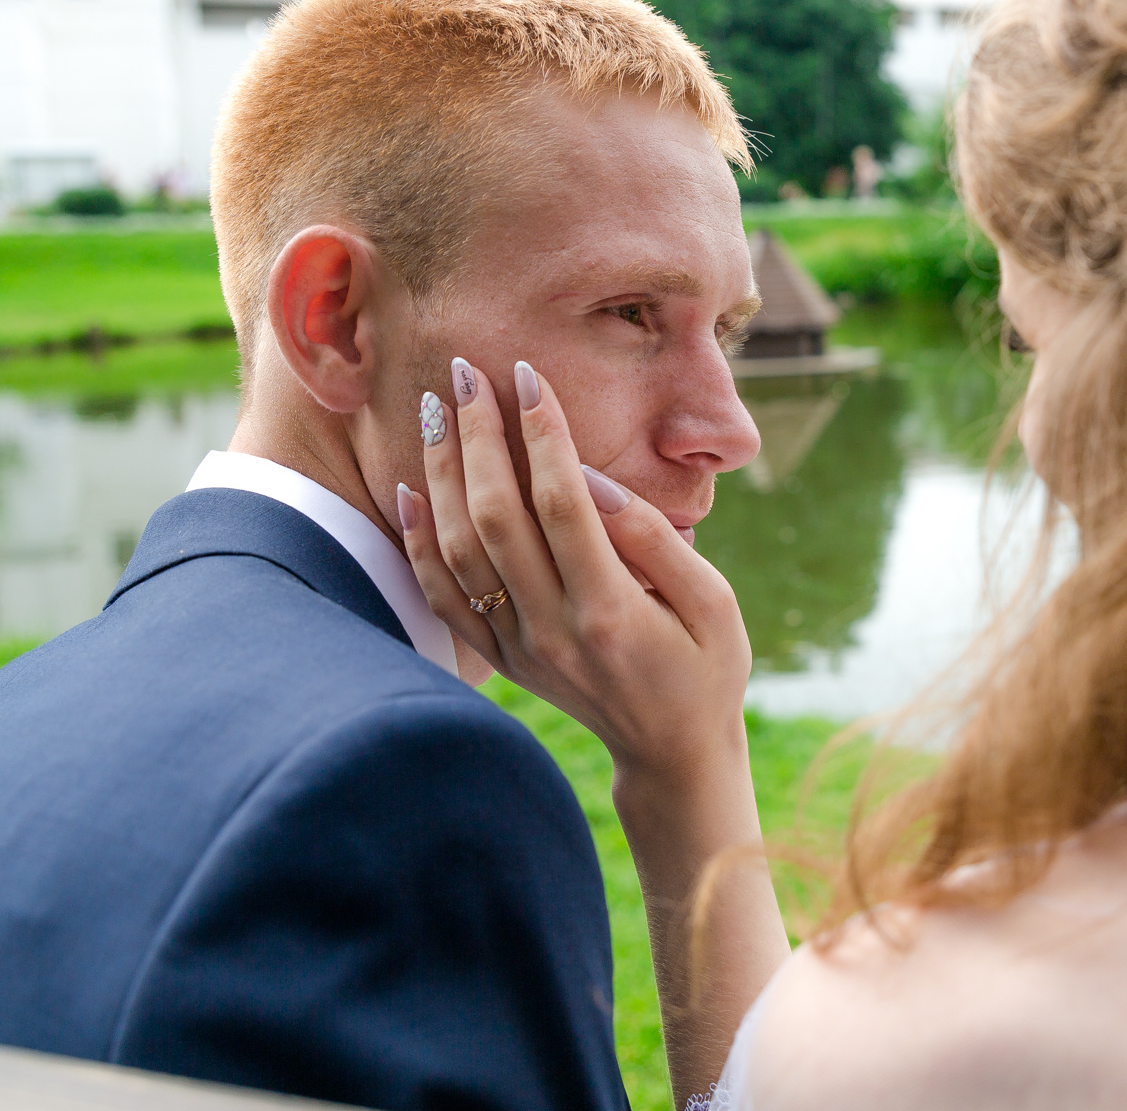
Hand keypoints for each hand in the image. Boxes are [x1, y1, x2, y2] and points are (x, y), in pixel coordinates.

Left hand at [400, 357, 752, 779]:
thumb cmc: (707, 668)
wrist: (671, 754)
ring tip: (437, 410)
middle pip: (497, 515)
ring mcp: (519, 646)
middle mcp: (552, 627)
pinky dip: (421, 540)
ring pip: (459, 548)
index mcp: (611, 608)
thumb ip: (656, 541)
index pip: (562, 502)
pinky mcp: (501, 657)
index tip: (528, 375)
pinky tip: (412, 489)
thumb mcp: (714, 604)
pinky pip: (443, 595)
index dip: (542, 433)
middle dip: (478, 435)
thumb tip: (596, 483)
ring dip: (442, 473)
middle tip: (467, 373)